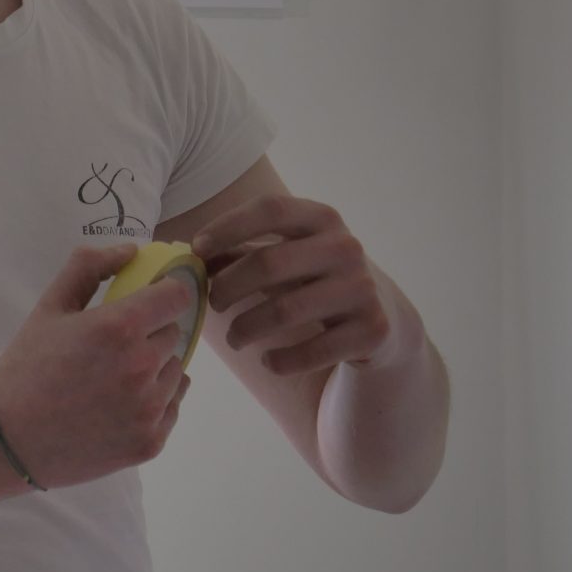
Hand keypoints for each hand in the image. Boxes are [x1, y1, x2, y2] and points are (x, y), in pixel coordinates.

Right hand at [0, 243, 195, 491]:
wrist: (5, 440)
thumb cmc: (27, 367)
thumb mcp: (50, 307)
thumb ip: (89, 268)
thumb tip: (132, 250)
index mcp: (120, 327)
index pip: (178, 296)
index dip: (165, 295)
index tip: (150, 301)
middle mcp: (142, 366)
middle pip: (174, 334)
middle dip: (150, 334)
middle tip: (112, 349)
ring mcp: (149, 409)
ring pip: (175, 372)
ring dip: (154, 370)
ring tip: (111, 382)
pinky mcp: (150, 443)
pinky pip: (172, 407)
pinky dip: (154, 404)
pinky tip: (117, 407)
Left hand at [195, 195, 396, 375]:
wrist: (381, 317)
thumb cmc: (316, 279)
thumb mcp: (287, 256)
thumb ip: (242, 251)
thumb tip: (190, 256)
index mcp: (323, 218)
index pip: (271, 209)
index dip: (228, 226)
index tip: (196, 250)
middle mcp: (346, 247)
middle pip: (269, 263)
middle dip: (228, 287)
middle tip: (212, 305)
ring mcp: (363, 288)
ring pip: (285, 311)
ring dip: (246, 329)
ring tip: (234, 339)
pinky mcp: (372, 330)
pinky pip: (312, 351)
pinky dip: (280, 361)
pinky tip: (268, 361)